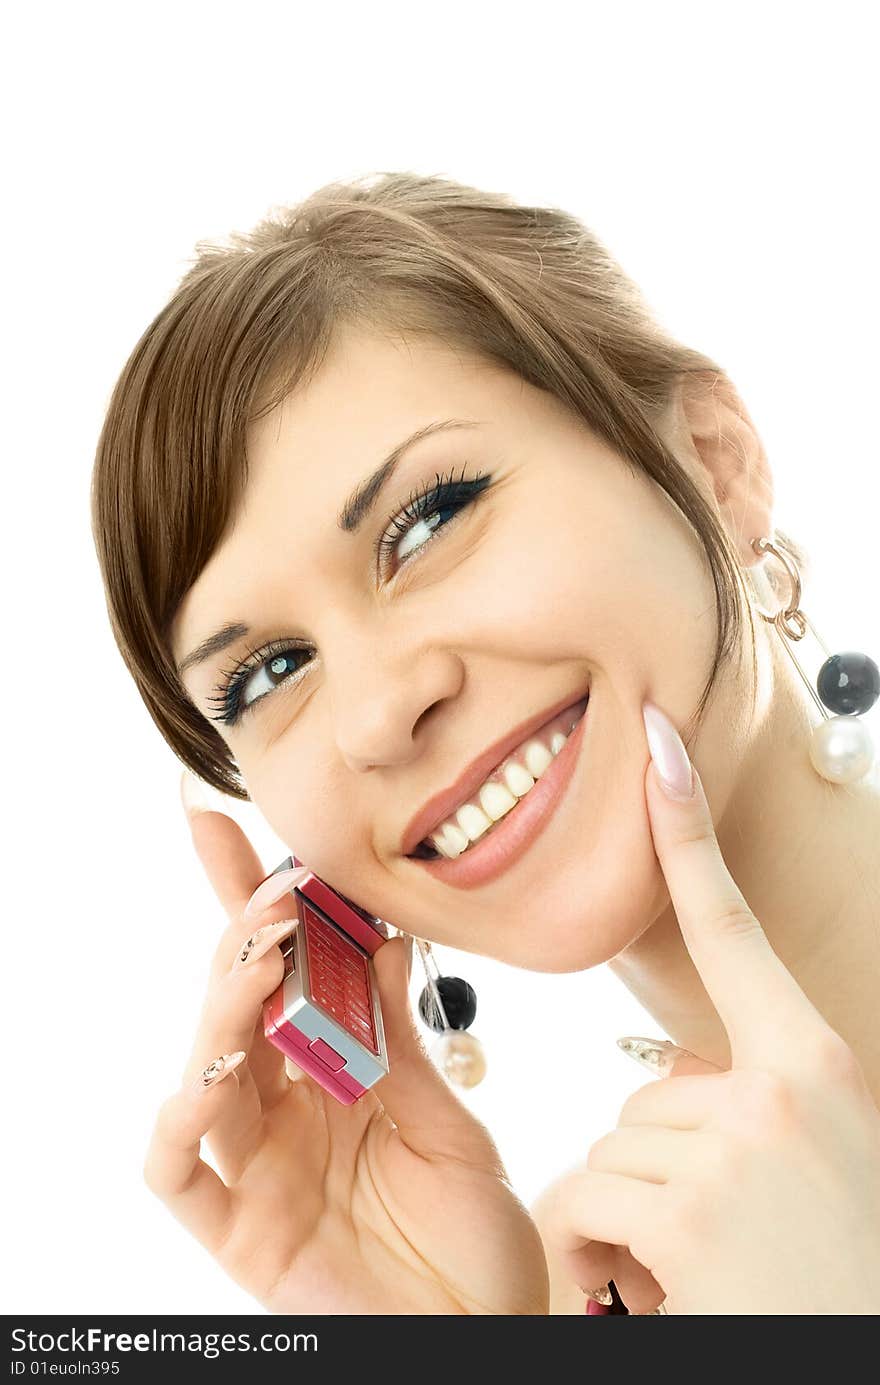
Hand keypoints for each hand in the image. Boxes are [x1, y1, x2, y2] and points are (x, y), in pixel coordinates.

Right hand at [142, 778, 548, 1314]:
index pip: (278, 972)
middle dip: (243, 940)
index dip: (244, 901)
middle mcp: (283, 1111)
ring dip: (221, 1010)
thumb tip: (386, 937)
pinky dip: (177, 1124)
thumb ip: (402, 1041)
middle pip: (235, 1006)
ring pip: (206, 1070)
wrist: (489, 1336)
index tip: (223, 826)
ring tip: (261, 962)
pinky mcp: (238, 1232)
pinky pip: (179, 1174)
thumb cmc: (474, 1237)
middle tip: (276, 895)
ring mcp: (255, 1169)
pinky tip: (207, 1077)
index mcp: (329, 1074)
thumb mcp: (445, 1119)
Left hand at [537, 704, 879, 1314]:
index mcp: (817, 1064)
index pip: (735, 929)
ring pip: (608, 1152)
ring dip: (631, 1217)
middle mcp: (779, 1092)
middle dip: (662, 1167)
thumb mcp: (822, 1155)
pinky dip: (598, 1252)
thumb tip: (670, 1080)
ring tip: (708, 1270)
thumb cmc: (842, 1262)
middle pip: (644, 1094)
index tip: (660, 748)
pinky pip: (586, 1201)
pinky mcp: (687, 1217)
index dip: (691, 836)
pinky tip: (660, 1289)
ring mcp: (733, 1152)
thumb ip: (751, 1099)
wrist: (868, 1348)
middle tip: (732, 1233)